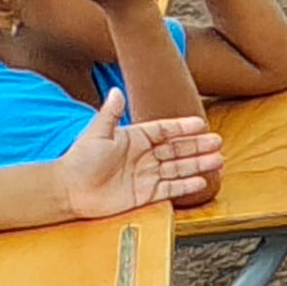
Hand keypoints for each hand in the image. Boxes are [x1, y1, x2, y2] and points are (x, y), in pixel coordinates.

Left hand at [52, 94, 224, 217]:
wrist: (69, 190)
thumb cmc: (79, 160)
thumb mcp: (96, 132)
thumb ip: (111, 113)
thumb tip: (117, 90)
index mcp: (134, 138)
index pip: (164, 130)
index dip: (182, 127)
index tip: (200, 124)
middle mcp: (143, 156)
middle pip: (177, 149)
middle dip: (198, 146)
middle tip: (217, 142)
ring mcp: (146, 175)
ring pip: (178, 168)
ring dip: (198, 164)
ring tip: (217, 160)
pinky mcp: (145, 195)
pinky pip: (170, 189)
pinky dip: (186, 186)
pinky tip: (201, 181)